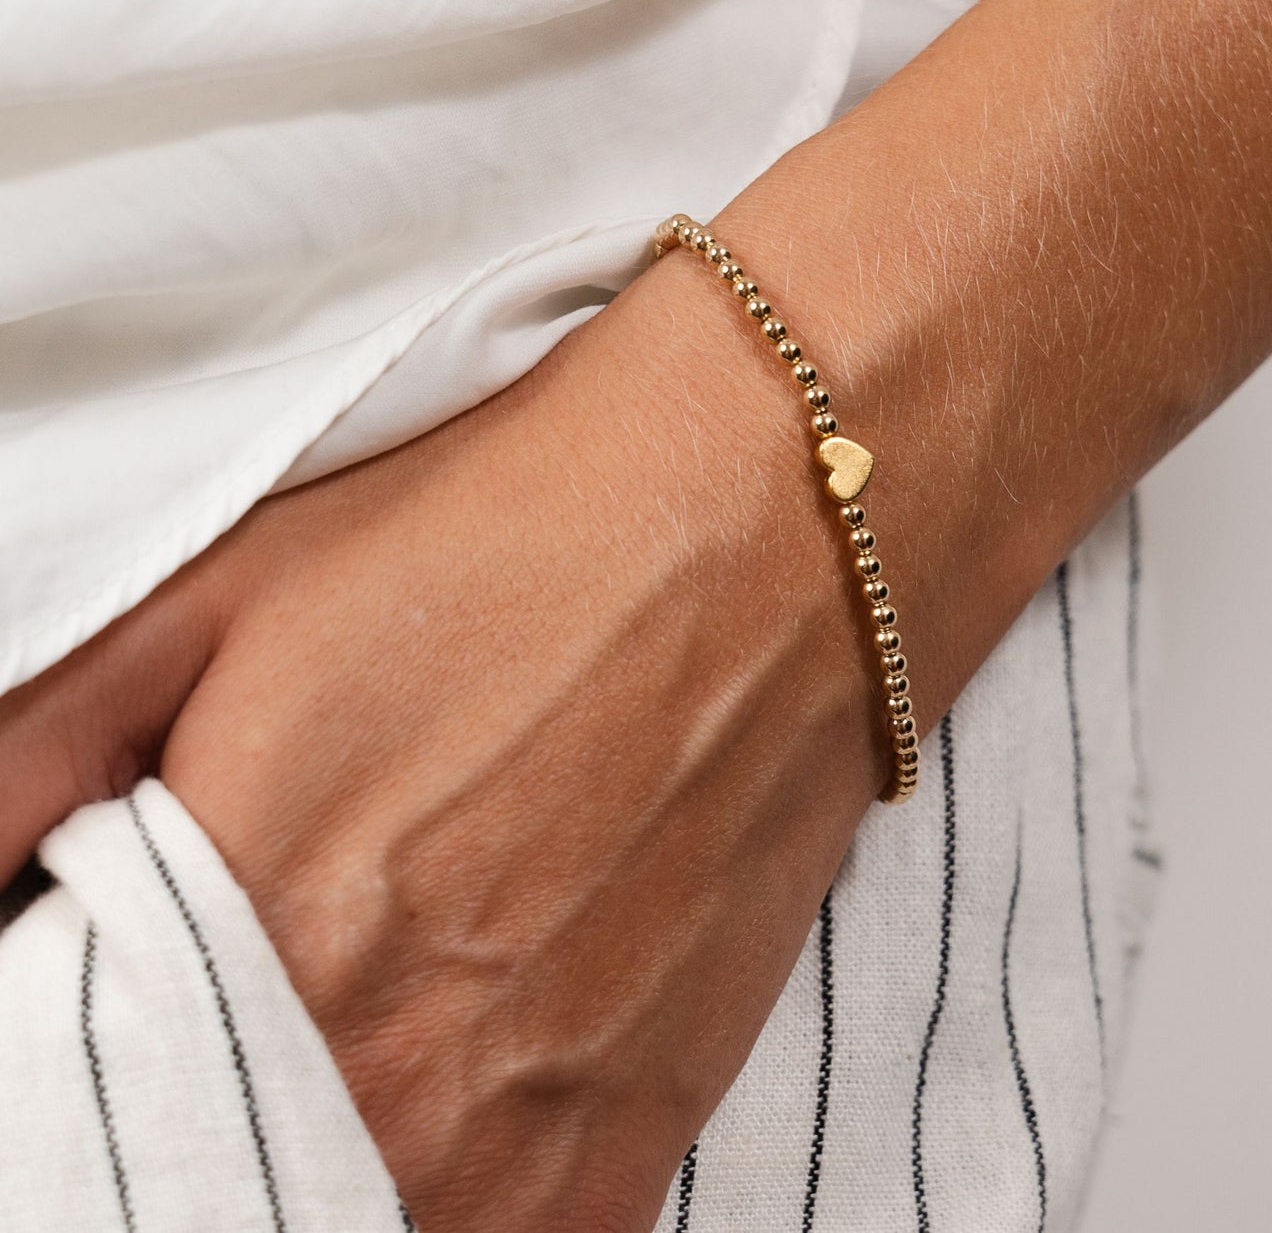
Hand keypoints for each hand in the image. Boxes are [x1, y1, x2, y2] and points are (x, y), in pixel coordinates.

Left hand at [1, 241, 906, 1231]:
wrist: (763, 542)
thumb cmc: (499, 547)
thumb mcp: (217, 597)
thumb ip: (22, 761)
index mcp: (244, 946)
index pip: (72, 1136)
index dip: (75, 1086)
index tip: (99, 1026)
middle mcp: (381, 1087)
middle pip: (207, 1193)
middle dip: (176, 1129)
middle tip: (237, 1001)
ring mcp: (521, 1143)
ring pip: (345, 1228)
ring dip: (306, 1168)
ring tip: (357, 1023)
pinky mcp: (632, 1149)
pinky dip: (440, 1201)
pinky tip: (444, 1086)